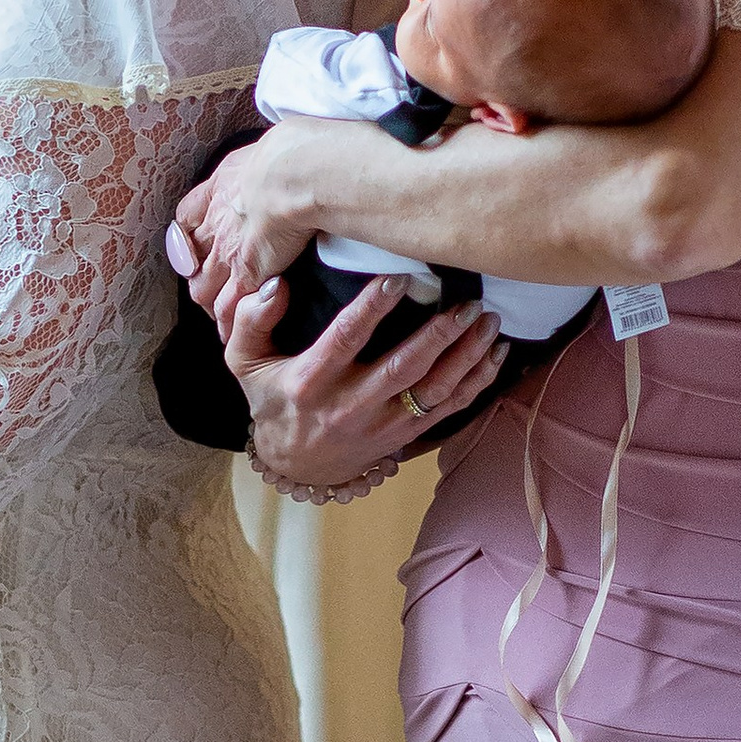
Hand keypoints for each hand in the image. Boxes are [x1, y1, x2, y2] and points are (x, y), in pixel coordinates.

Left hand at [174, 124, 330, 304]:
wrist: (293, 172)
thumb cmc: (291, 152)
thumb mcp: (269, 145)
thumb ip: (269, 157)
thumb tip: (288, 149)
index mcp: (220, 188)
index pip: (189, 213)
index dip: (190, 230)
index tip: (195, 239)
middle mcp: (216, 223)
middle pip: (190, 257)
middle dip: (197, 272)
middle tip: (210, 284)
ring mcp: (228, 252)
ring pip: (204, 287)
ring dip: (211, 301)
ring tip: (223, 313)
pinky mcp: (248, 276)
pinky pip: (231, 308)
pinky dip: (232, 321)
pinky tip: (238, 330)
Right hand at [224, 272, 506, 492]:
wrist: (294, 463)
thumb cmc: (272, 396)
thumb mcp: (244, 361)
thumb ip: (252, 320)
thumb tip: (275, 284)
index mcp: (310, 382)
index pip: (344, 340)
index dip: (371, 309)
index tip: (398, 278)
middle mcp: (349, 407)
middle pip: (403, 369)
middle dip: (440, 335)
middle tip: (467, 302)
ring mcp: (382, 426)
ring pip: (433, 391)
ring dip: (467, 357)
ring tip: (489, 323)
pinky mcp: (406, 436)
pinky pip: (449, 410)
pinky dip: (476, 383)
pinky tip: (496, 354)